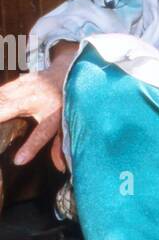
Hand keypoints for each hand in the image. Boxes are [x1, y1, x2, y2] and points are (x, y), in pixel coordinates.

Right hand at [0, 45, 76, 171]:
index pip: (41, 134)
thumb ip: (61, 144)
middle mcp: (40, 98)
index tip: (18, 160)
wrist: (71, 71)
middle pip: (8, 108)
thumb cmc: (68, 104)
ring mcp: (29, 86)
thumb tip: (60, 168)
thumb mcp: (68, 124)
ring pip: (2, 96)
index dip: (30, 147)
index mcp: (54, 113)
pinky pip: (2, 90)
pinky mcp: (21, 80)